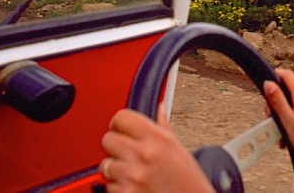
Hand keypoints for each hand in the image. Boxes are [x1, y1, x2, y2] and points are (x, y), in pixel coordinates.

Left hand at [100, 104, 214, 192]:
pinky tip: (133, 186)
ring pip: (105, 165)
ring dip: (114, 169)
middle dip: (114, 145)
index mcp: (157, 138)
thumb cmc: (188, 182)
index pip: (122, 117)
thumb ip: (163, 127)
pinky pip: (108, 186)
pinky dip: (117, 187)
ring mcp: (132, 177)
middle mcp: (143, 155)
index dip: (119, 122)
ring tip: (132, 172)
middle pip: (108, 139)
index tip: (121, 127)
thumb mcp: (178, 148)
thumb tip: (160, 107)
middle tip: (125, 151)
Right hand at [263, 69, 293, 175]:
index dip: (275, 75)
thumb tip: (268, 83)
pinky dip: (289, 124)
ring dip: (282, 117)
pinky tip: (287, 139)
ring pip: (290, 106)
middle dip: (275, 103)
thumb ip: (278, 102)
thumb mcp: (288, 122)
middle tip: (271, 118)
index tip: (266, 85)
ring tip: (280, 135)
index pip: (288, 75)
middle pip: (287, 92)